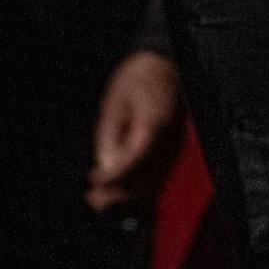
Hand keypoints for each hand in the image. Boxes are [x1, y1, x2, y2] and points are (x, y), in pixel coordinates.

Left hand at [86, 50, 183, 211]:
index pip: (134, 160)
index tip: (94, 181)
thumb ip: (109, 136)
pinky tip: (119, 191)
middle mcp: (169, 142)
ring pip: (153, 185)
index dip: (113, 176)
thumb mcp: (114, 103)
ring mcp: (174, 149)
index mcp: (154, 125)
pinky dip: (138, 189)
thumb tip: (105, 166)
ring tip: (100, 201)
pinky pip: (156, 178)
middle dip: (119, 195)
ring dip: (127, 197)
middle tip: (94, 200)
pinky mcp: (172, 153)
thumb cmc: (137, 80)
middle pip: (147, 180)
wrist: (163, 67)